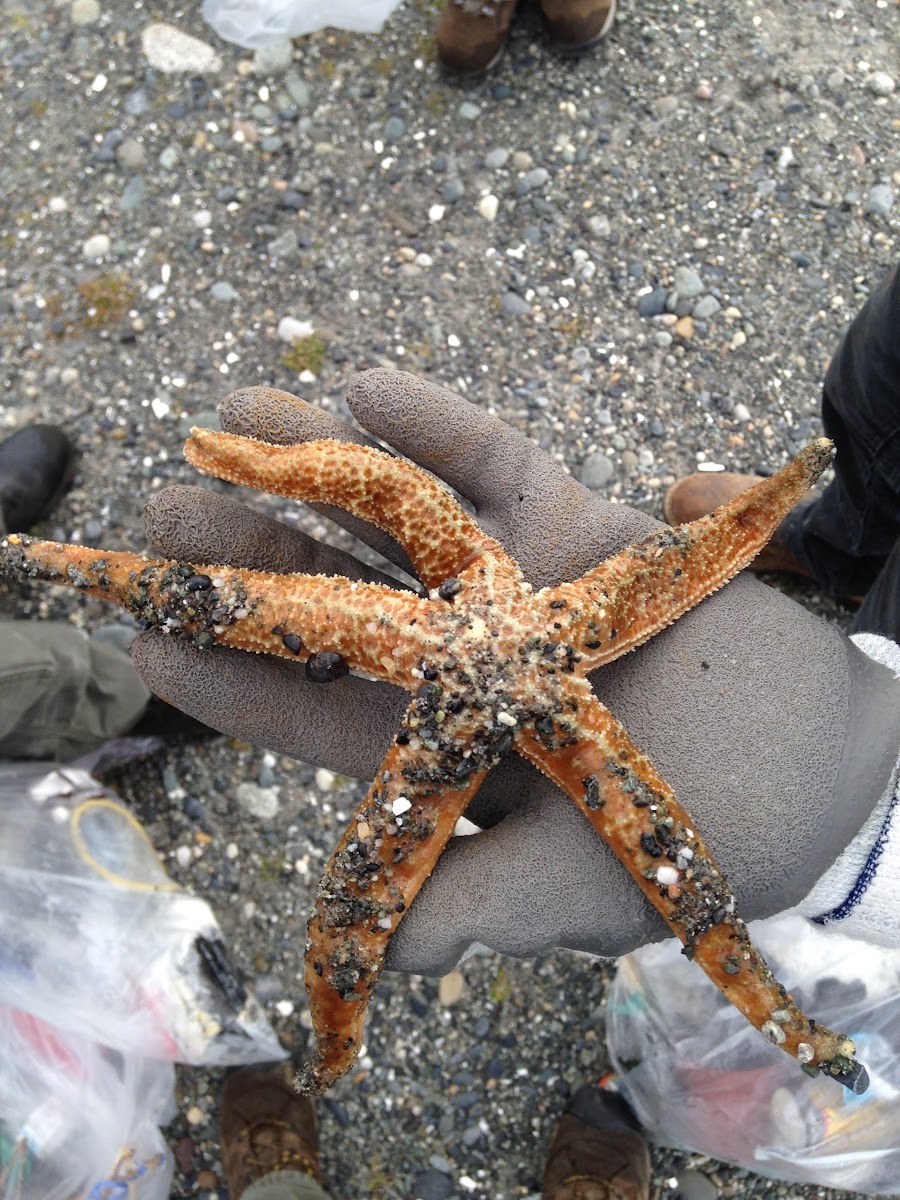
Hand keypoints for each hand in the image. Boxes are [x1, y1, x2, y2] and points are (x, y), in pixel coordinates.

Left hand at [133, 370, 899, 972]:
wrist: (820, 761)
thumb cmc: (706, 838)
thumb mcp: (591, 885)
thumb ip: (489, 906)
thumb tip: (395, 951)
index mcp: (445, 748)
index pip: (317, 713)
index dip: (236, 680)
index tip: (150, 643)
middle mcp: (460, 657)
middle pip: (337, 598)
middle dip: (253, 556)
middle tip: (161, 516)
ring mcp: (512, 586)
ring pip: (397, 517)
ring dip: (317, 464)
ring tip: (235, 414)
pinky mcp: (574, 529)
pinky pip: (494, 467)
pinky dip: (435, 428)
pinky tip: (362, 388)